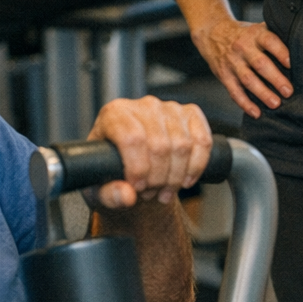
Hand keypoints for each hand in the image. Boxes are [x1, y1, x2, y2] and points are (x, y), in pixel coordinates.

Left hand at [87, 96, 212, 208]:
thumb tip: (127, 196)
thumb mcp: (99, 188)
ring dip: (176, 177)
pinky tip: (185, 180)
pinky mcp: (191, 114)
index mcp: (114, 114)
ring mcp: (170, 107)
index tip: (137, 187)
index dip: (138, 168)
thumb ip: (108, 194)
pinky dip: (197, 166)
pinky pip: (203, 141)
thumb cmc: (111, 172)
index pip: (132, 138)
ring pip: (183, 146)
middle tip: (150, 193)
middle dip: (158, 178)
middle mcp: (143, 105)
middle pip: (160, 145)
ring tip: (164, 190)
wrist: (132, 164)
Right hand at [191, 16, 291, 117]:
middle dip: (275, 78)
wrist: (212, 33)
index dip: (281, 52)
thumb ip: (275, 36)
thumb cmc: (243, 34)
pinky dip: (245, 104)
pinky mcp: (224, 76)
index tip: (291, 64)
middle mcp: (243, 48)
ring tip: (276, 103)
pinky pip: (235, 91)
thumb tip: (301, 48)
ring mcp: (233, 62)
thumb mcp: (257, 29)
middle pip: (260, 64)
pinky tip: (256, 112)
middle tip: (288, 91)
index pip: (269, 41)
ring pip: (248, 79)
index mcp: (255, 34)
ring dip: (262, 93)